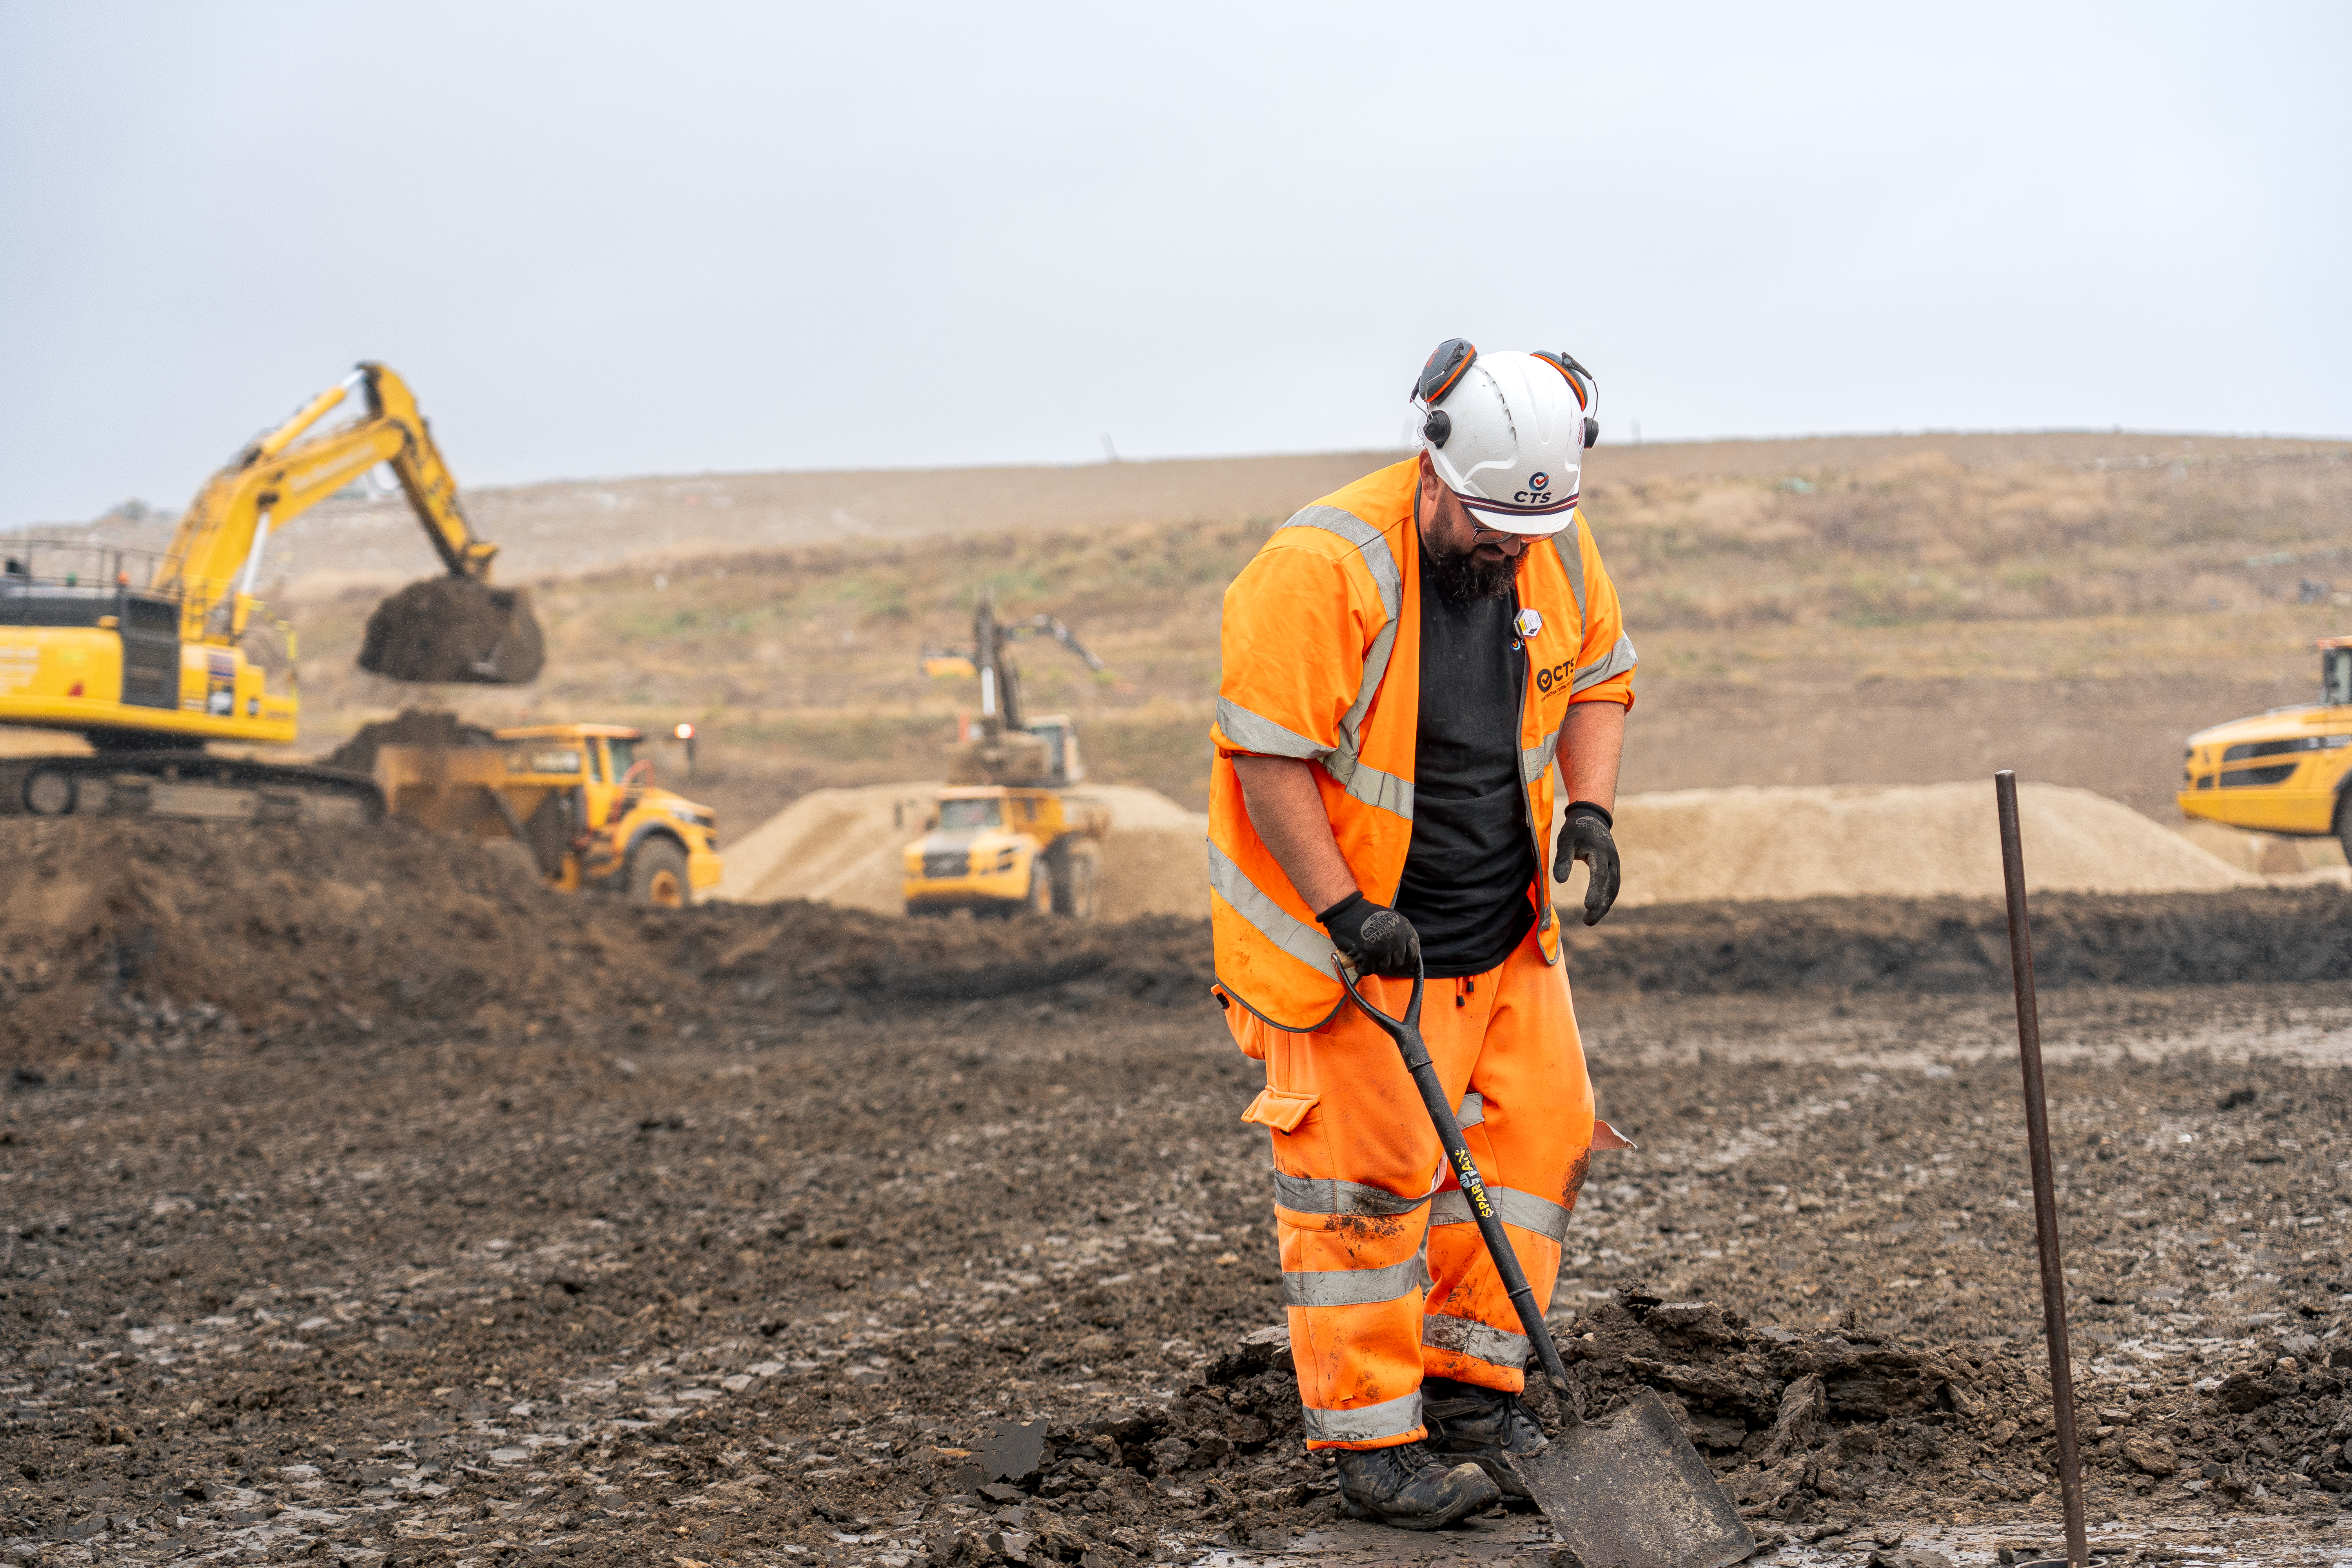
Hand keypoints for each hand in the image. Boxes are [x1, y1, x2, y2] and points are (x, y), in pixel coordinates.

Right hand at [1317, 892, 1421, 977]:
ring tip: (1365, 955)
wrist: (1345, 909)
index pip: (1413, 953)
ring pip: (1383, 968)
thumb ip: (1400, 935)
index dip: (1406, 963)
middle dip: (1387, 964)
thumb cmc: (1365, 915)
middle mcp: (1396, 938)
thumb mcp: (1391, 919)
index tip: (1399, 968)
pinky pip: (1368, 970)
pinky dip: (1361, 968)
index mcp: (1404, 928)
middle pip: (1398, 963)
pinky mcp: (1368, 955)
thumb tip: (1403, 955)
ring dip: (1373, 965)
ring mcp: (1383, 947)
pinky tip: (1357, 959)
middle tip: (1377, 959)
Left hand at [1553, 802, 1619, 926]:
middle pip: (1609, 887)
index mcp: (1600, 852)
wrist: (1592, 818)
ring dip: (1604, 906)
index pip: (1599, 875)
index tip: (1588, 907)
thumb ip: (1563, 859)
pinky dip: (1606, 899)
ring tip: (1590, 920)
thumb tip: (1560, 881)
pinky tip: (1597, 909)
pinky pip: (1612, 886)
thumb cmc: (1575, 830)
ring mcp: (1615, 864)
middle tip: (1588, 921)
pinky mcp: (1613, 868)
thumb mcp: (1565, 841)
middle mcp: (1612, 860)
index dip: (1594, 891)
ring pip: (1613, 889)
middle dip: (1600, 905)